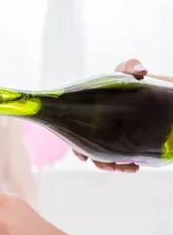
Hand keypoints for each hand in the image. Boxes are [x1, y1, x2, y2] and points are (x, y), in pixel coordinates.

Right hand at [73, 58, 147, 172]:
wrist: (159, 93)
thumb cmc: (136, 80)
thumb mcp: (128, 71)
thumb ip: (129, 67)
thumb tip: (141, 71)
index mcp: (91, 112)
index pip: (76, 131)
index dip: (77, 147)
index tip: (84, 157)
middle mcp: (98, 126)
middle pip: (90, 149)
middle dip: (99, 161)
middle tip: (111, 166)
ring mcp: (113, 135)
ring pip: (105, 156)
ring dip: (112, 165)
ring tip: (128, 168)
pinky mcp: (126, 142)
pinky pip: (121, 158)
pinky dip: (125, 164)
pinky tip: (134, 166)